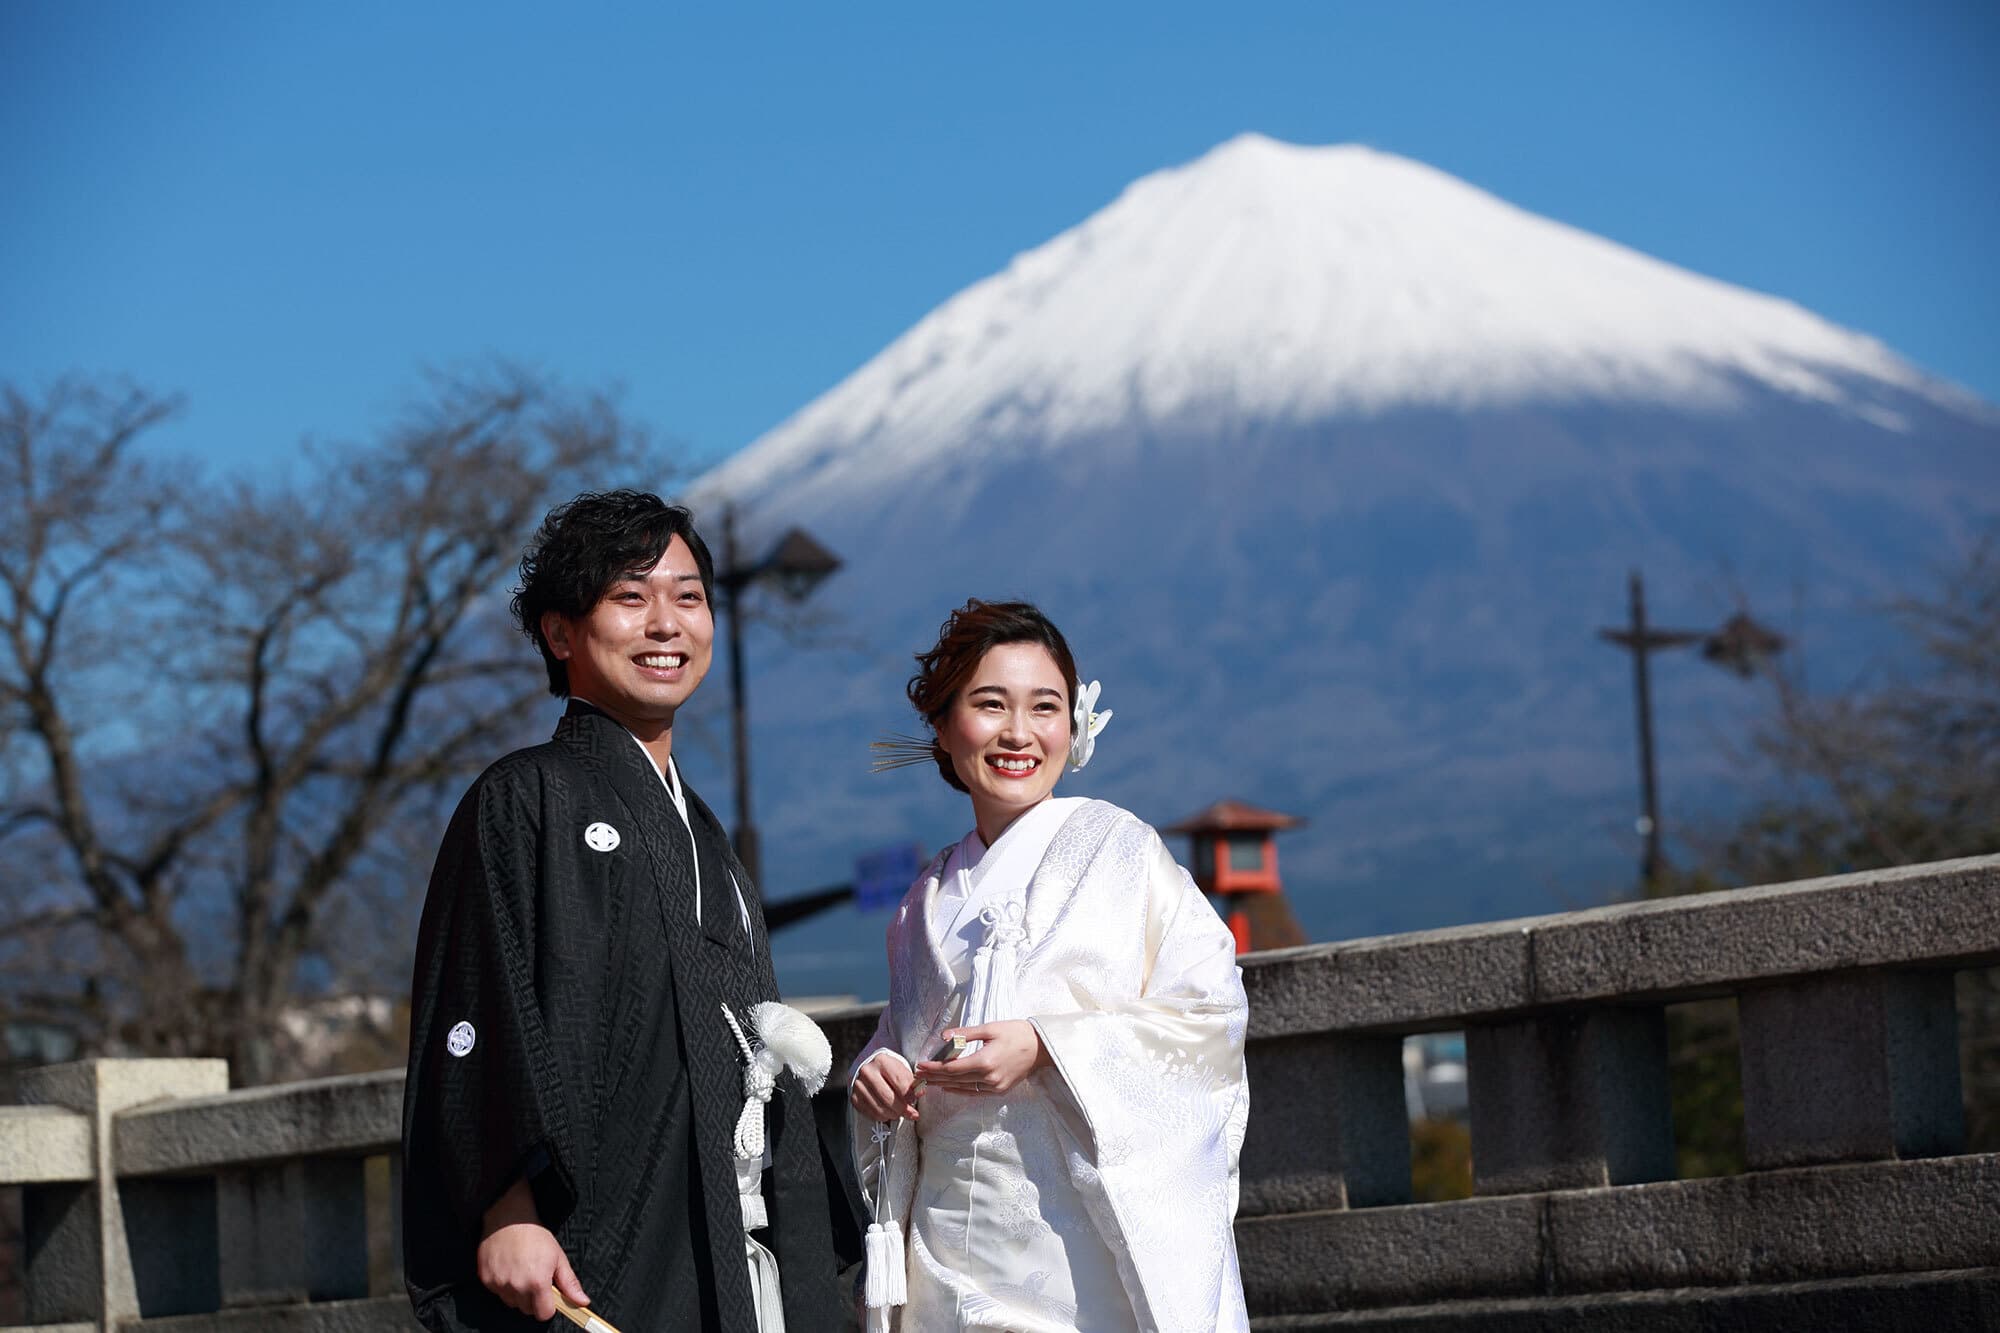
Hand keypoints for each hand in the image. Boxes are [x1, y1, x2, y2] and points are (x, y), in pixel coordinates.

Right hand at [478, 1177, 587, 1320]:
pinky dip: (503, 1285)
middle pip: (527, 1309)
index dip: (548, 1306)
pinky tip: (509, 1267)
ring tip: (521, 1271)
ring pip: (511, 1302)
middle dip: (533, 1299)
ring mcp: (499, 1283)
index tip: (549, 1296)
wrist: (509, 1218)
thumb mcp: (558, 1257)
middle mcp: (516, 1286)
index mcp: (537, 1283)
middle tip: (535, 1278)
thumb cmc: (536, 1235)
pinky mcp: (486, 1279)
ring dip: (517, 1293)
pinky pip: (497, 1292)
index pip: (543, 1314)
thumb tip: (582, 1302)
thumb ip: (570, 1283)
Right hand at [849, 1050, 919, 1121]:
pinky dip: (883, 1117)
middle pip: (888, 1098)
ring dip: (893, 1115)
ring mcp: (859, 1085)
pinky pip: (871, 1113)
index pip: (899, 1082)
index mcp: (882, 1062)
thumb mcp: (902, 1070)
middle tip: (911, 1113)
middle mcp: (867, 1072)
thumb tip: (920, 1093)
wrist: (870, 1069)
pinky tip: (888, 1114)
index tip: (916, 1100)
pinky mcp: (854, 1097)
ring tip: (900, 1113)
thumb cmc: (889, 1071)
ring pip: (880, 1108)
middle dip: (903, 1109)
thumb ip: (912, 1082)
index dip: (910, 1095)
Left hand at [914, 1021, 1048, 1095]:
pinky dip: (960, 1090)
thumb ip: (965, 1033)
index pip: (952, 1068)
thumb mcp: (990, 1028)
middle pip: (955, 1080)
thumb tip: (944, 1036)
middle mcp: (988, 1078)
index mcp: (985, 1061)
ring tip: (929, 1081)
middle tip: (919, 1075)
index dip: (934, 1068)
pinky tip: (949, 1087)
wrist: (1040, 1047)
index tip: (920, 1065)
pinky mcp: (1000, 1090)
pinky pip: (975, 1092)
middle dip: (935, 1077)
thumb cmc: (1016, 1033)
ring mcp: (995, 1086)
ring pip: (963, 1088)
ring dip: (945, 1085)